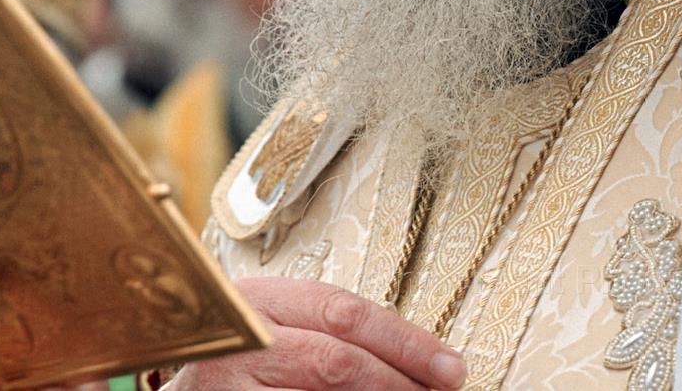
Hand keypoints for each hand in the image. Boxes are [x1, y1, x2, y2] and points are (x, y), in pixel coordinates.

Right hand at [169, 277, 464, 389]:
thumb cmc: (242, 363)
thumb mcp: (276, 328)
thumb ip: (328, 332)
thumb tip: (417, 360)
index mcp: (258, 299)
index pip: (342, 310)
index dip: (404, 340)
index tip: (451, 366)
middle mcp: (241, 338)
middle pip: (337, 358)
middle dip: (401, 379)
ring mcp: (229, 385)